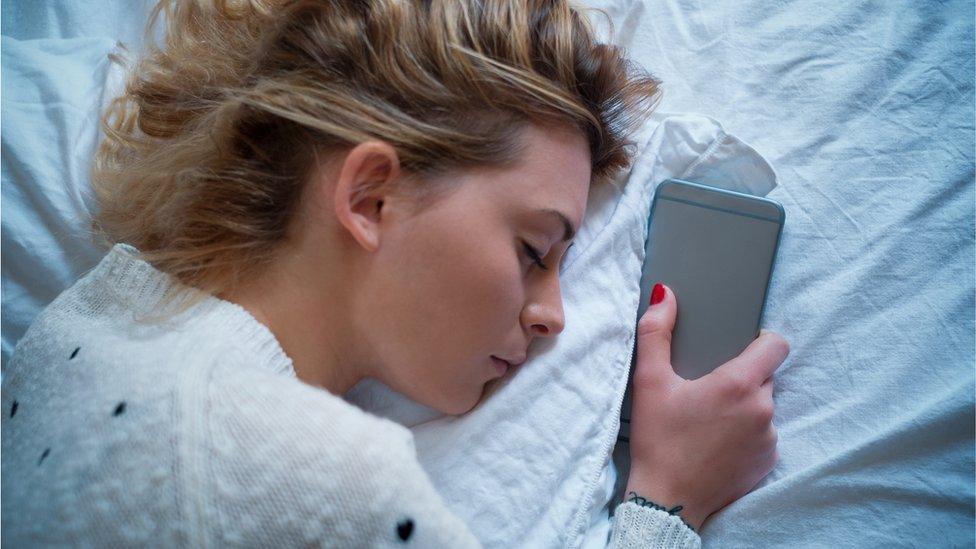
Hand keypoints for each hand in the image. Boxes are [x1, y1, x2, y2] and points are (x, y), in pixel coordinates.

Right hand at [624, 283, 789, 531]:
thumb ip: (655, 332)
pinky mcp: (768, 462)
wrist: (667, 500)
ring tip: (708, 419)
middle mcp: (763, 409)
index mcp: (739, 384)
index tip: (739, 346)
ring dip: (744, 406)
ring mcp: (769, 438)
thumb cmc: (658, 440)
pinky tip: (716, 441)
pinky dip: (746, 433)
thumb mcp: (648, 381)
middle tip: (706, 389)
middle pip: (765, 376)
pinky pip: (764, 434)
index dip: (761, 340)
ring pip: (763, 406)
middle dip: (741, 377)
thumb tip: (664, 294)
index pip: (777, 344)